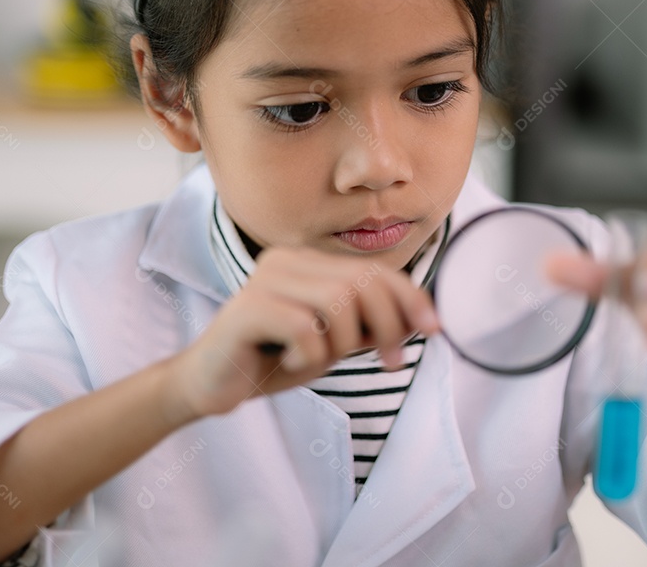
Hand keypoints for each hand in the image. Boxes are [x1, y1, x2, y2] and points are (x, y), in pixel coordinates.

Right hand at [165, 247, 440, 419]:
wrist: (212, 386)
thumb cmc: (275, 360)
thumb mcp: (335, 342)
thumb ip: (371, 326)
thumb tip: (426, 319)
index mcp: (309, 262)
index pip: (375, 270)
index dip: (411, 297)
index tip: (434, 330)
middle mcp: (287, 260)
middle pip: (362, 282)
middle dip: (389, 325)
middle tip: (390, 363)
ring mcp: (264, 280)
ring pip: (338, 302)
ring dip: (343, 343)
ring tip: (318, 360)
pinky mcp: (247, 308)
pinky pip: (305, 329)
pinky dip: (308, 357)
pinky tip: (286, 363)